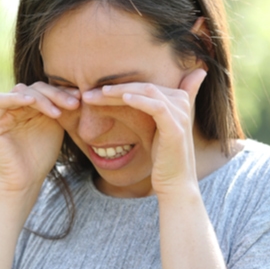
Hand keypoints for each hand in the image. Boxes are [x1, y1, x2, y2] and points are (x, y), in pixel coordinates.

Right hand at [0, 82, 79, 195]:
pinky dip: (16, 98)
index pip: (46, 89)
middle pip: (36, 88)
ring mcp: (3, 112)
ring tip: (58, 112)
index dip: (63, 91)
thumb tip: (79, 90)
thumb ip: (60, 108)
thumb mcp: (56, 127)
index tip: (81, 97)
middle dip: (56, 94)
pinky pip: (0, 101)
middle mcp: (16, 105)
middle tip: (74, 103)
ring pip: (21, 91)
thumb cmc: (40, 157)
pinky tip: (32, 102)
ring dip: (42, 98)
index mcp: (31, 106)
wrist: (24, 181)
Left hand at [81, 69, 206, 194]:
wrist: (175, 183)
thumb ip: (149, 110)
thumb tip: (134, 99)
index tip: (93, 92)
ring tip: (99, 93)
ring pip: (148, 92)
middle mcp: (181, 103)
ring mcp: (180, 115)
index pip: (143, 85)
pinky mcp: (175, 128)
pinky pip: (157, 108)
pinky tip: (124, 99)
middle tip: (88, 93)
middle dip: (115, 88)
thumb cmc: (161, 158)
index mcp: (177, 100)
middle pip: (144, 86)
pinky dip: (140, 101)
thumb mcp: (154, 130)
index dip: (119, 85)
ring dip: (121, 91)